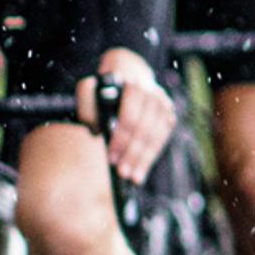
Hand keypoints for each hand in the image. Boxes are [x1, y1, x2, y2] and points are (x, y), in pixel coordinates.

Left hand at [93, 47, 174, 188]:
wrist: (127, 75)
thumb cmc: (104, 89)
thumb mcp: (89, 90)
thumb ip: (86, 105)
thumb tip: (95, 128)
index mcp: (132, 85)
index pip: (130, 117)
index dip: (121, 140)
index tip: (111, 159)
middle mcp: (152, 93)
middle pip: (144, 129)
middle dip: (133, 154)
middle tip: (122, 174)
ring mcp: (163, 104)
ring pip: (155, 137)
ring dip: (143, 160)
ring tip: (133, 179)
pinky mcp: (168, 115)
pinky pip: (161, 140)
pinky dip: (151, 157)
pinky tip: (141, 171)